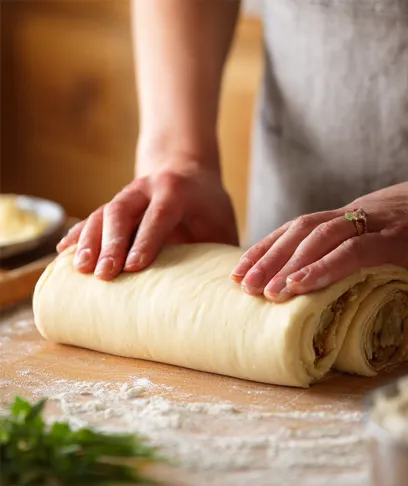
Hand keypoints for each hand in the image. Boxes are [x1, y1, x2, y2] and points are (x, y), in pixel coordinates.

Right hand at [57, 163, 237, 279]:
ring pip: (102, 215)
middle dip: (110, 244)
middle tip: (104, 274)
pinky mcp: (114, 205)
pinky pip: (92, 218)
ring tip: (81, 269)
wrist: (185, 167)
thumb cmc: (209, 205)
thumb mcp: (222, 222)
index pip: (158, 216)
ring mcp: (125, 195)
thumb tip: (233, 287)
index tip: (133, 266)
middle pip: (121, 213)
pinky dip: (79, 235)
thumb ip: (222, 249)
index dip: (145, 241)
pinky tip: (65, 252)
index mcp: (174, 191)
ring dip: (89, 242)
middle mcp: (144, 188)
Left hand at [232, 165, 407, 301]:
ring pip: (317, 241)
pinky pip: (350, 254)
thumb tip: (369, 273)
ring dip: (284, 266)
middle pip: (299, 232)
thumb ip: (384, 248)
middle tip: (238, 284)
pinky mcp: (396, 237)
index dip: (272, 247)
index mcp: (361, 215)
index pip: (305, 229)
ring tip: (259, 292)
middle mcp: (360, 215)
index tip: (248, 269)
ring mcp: (377, 223)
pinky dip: (319, 270)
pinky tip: (297, 287)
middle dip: (266, 257)